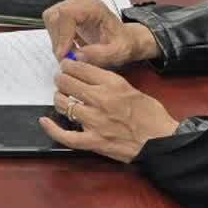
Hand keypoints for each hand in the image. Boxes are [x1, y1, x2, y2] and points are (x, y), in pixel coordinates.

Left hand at [41, 60, 180, 162]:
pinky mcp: (94, 141)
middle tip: (62, 80)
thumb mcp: (130, 87)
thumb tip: (86, 74)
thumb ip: (108, 81)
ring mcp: (95, 121)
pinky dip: (53, 128)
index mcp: (112, 83)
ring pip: (64, 104)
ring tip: (61, 97)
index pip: (79, 67)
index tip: (66, 66)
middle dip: (61, 79)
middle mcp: (100, 100)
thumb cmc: (151, 114)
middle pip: (67, 83)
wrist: (162, 141)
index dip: (69, 65)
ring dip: (59, 99)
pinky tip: (45, 121)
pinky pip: (66, 136)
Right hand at [42, 0, 158, 67]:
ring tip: (72, 52)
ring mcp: (72, 5)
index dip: (62, 35)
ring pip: (51, 20)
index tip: (64, 54)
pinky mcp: (67, 11)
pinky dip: (58, 38)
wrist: (124, 39)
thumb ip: (100, 55)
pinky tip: (70, 46)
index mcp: (94, 7)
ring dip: (57, 40)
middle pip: (55, 16)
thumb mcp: (118, 52)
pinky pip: (52, 23)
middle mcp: (81, 2)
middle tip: (68, 57)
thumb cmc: (123, 43)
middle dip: (58, 40)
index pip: (67, 14)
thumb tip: (78, 56)